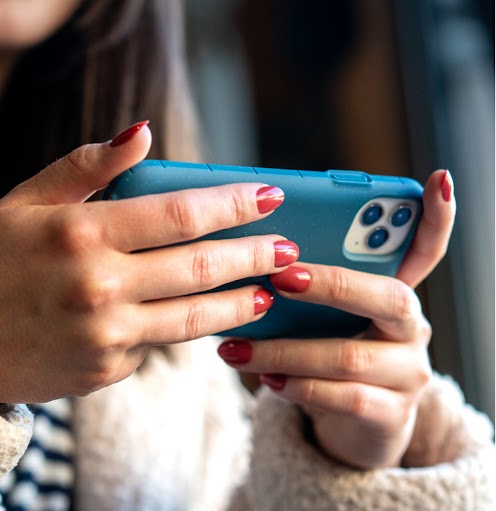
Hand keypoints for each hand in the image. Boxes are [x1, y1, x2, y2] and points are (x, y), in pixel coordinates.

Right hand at [0, 122, 298, 403]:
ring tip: (269, 293)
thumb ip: (88, 166)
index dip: (234, 204)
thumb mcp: (28, 201)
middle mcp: (99, 286)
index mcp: (82, 233)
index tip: (271, 197)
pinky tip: (202, 320)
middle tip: (288, 250)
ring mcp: (104, 336)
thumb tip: (143, 133)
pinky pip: (156, 345)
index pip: (181, 215)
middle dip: (254, 257)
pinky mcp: (104, 371)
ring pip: (195, 319)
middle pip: (201, 268)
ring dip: (241, 305)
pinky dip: (182, 329)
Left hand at [218, 170, 455, 468]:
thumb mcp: (328, 317)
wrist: (354, 422)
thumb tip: (257, 258)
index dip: (437, 218)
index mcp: (397, 293)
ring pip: (348, 354)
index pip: (426, 250)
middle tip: (280, 276)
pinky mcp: (391, 414)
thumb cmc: (332, 351)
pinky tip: (268, 379)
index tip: (438, 179)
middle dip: (331, 283)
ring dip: (285, 350)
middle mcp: (412, 328)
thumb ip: (309, 288)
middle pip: (387, 297)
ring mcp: (407, 373)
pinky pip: (342, 397)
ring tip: (236, 347)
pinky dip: (298, 387)